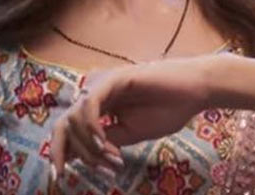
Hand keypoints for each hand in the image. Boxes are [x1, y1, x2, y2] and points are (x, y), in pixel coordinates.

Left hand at [49, 56, 214, 176]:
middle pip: (65, 124)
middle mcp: (97, 95)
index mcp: (99, 107)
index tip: (58, 177)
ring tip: (112, 158)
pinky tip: (105, 144)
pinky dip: (92, 127)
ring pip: (75, 117)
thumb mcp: (130, 135)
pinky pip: (90, 104)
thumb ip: (103, 143)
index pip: (68, 128)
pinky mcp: (115, 79)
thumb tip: (76, 157)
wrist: (195, 93)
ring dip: (88, 145)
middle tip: (81, 172)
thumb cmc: (168, 111)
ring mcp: (104, 85)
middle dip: (65, 151)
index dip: (59, 151)